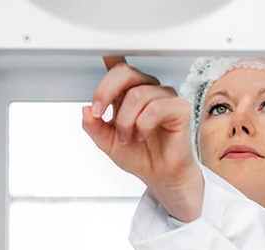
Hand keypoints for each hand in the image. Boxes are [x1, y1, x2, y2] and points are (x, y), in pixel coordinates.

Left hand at [82, 56, 203, 222]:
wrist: (159, 175)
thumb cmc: (140, 156)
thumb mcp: (107, 143)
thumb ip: (94, 127)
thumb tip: (86, 110)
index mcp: (128, 93)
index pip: (117, 67)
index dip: (106, 58)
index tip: (95, 75)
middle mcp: (146, 90)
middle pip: (124, 72)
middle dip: (105, 92)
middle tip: (100, 114)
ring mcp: (164, 97)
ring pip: (138, 94)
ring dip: (126, 120)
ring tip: (127, 137)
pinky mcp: (179, 108)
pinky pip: (156, 107)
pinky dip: (143, 124)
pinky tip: (142, 135)